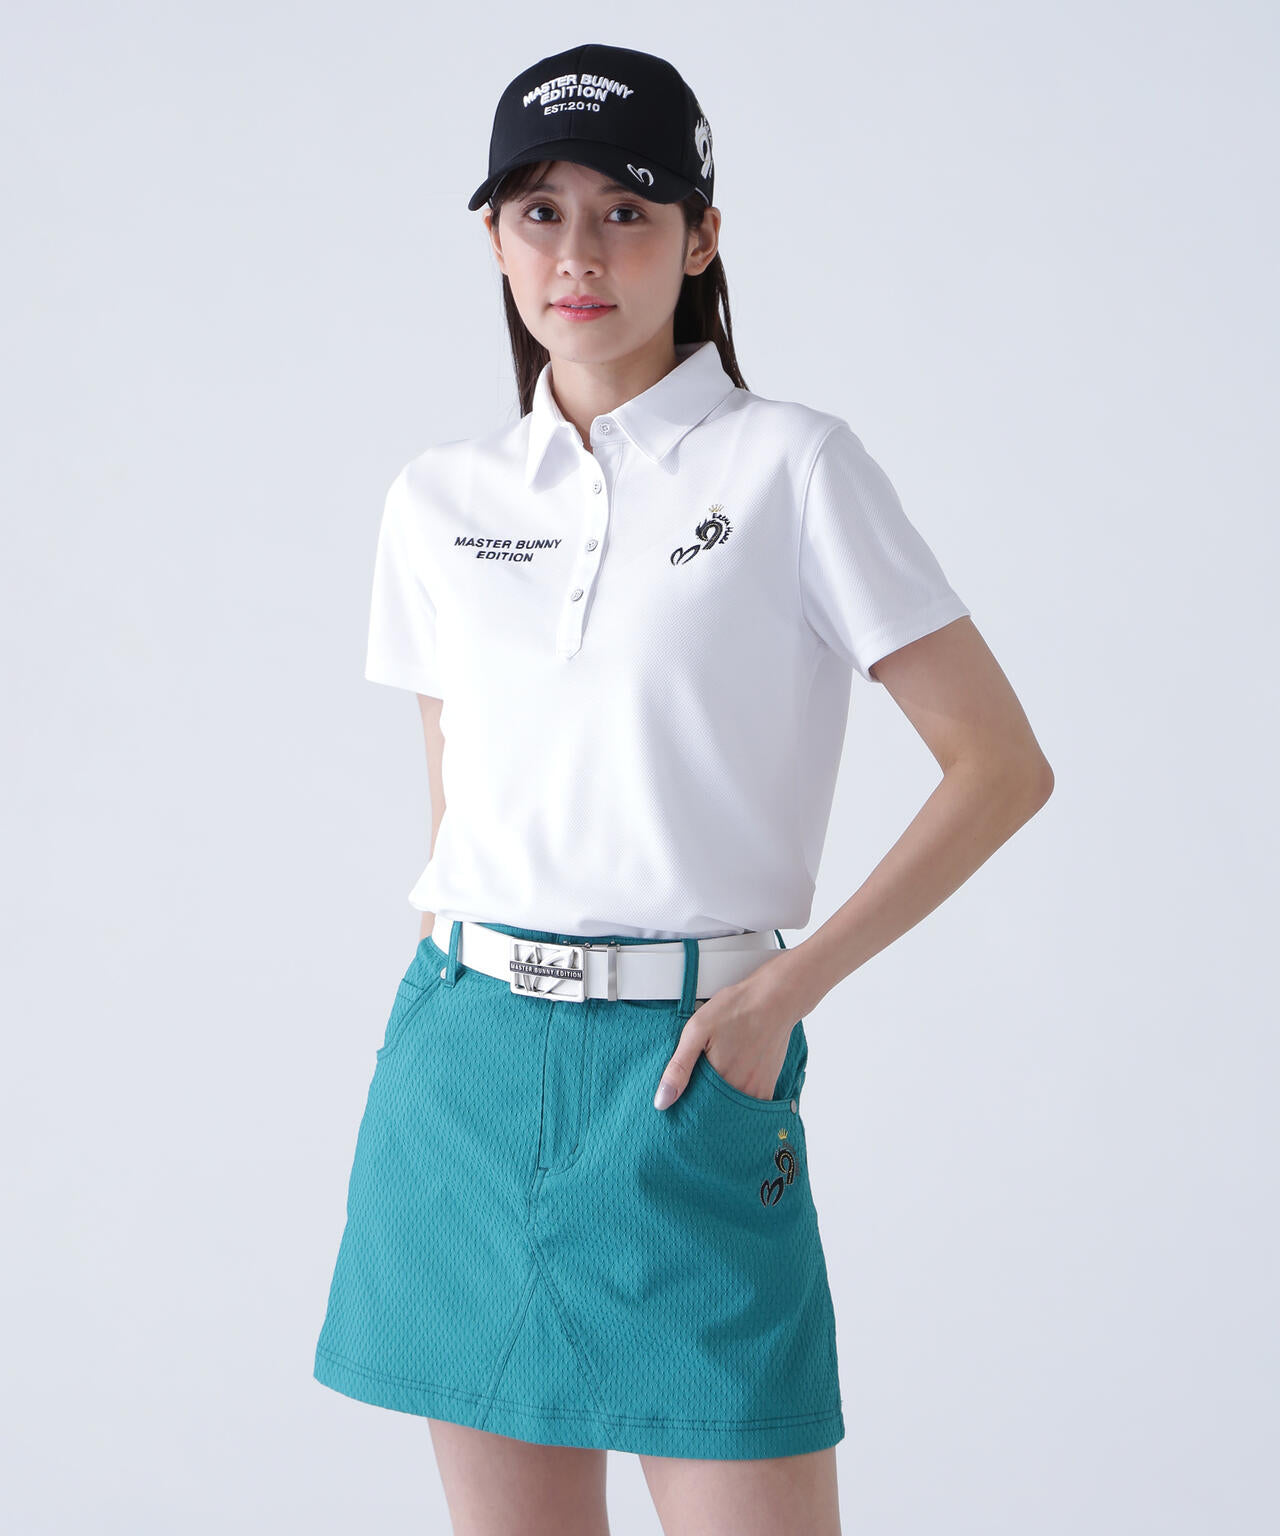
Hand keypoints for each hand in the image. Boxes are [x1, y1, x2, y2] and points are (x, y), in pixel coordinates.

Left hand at [652, 949, 813, 1110]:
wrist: (774, 999)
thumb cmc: (736, 1009)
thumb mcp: (697, 1030)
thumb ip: (679, 1067)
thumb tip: (662, 1102)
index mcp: (718, 1081)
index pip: (695, 1110)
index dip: (685, 1107)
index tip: (680, 1101)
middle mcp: (740, 1092)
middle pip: (714, 1113)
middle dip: (703, 1107)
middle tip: (699, 1084)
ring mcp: (757, 1092)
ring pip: (732, 1110)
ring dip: (721, 1104)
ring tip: (715, 1081)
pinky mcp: (768, 1087)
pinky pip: (750, 1105)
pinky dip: (739, 1101)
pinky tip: (732, 1082)